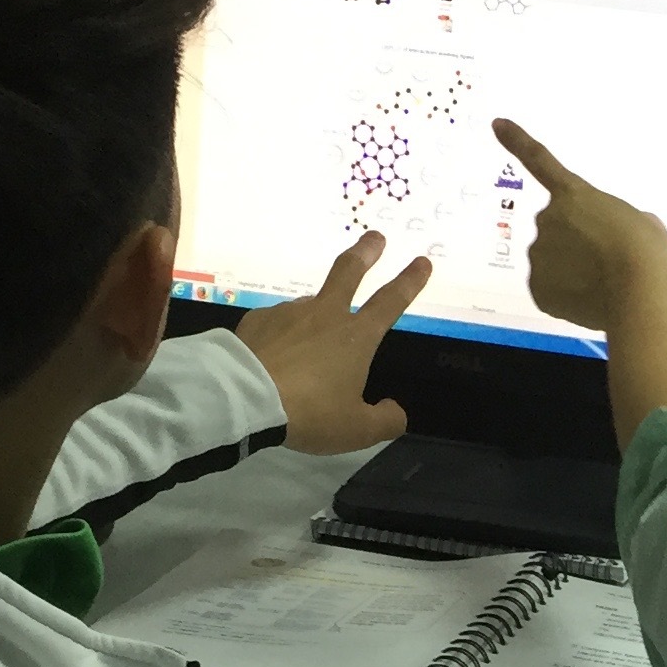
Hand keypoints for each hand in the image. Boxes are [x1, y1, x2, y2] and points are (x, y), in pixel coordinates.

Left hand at [234, 231, 430, 451]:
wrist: (244, 399)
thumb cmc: (310, 413)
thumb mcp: (356, 430)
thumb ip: (384, 421)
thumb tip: (395, 410)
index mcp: (357, 337)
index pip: (391, 301)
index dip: (410, 281)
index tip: (422, 261)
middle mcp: (325, 315)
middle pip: (348, 272)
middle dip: (366, 252)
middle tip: (375, 237)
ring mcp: (288, 314)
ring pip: (310, 305)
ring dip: (316, 314)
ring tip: (309, 344)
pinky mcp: (257, 321)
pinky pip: (277, 324)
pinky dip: (283, 334)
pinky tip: (275, 353)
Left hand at [493, 118, 666, 336]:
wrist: (639, 297)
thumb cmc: (648, 254)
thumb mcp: (644, 223)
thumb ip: (620, 220)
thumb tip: (616, 234)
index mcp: (575, 195)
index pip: (540, 161)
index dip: (516, 141)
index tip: (497, 124)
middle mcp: (548, 219)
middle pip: (557, 228)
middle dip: (575, 241)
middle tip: (606, 260)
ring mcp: (539, 255)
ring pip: (552, 260)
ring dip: (572, 269)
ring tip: (603, 284)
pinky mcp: (538, 289)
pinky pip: (551, 289)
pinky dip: (567, 295)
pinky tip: (591, 299)